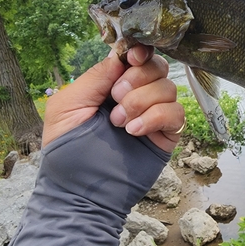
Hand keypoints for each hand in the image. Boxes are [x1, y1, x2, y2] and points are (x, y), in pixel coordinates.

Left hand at [42, 44, 184, 151]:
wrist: (82, 193)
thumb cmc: (67, 150)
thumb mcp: (69, 105)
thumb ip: (96, 76)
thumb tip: (122, 55)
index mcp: (112, 85)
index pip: (137, 57)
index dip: (140, 52)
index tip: (132, 59)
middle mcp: (136, 95)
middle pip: (157, 67)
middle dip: (138, 79)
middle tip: (115, 99)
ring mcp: (153, 115)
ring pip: (168, 89)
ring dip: (143, 101)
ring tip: (120, 124)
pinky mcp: (166, 135)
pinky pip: (176, 114)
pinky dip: (156, 118)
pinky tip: (135, 132)